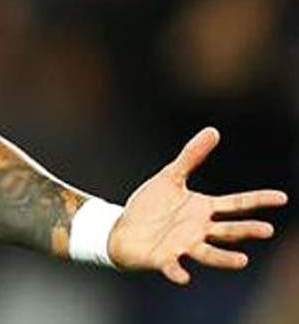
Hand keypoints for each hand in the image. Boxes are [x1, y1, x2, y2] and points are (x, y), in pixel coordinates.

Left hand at [108, 127, 287, 284]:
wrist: (123, 230)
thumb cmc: (151, 206)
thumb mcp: (171, 176)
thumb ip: (191, 156)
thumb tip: (213, 130)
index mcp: (203, 210)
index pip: (236, 204)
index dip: (258, 200)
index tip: (282, 197)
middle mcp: (199, 230)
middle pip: (228, 230)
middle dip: (246, 230)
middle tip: (267, 230)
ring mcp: (183, 246)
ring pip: (208, 253)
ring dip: (225, 258)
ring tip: (243, 260)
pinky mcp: (163, 258)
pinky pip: (172, 267)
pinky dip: (177, 272)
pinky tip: (183, 276)